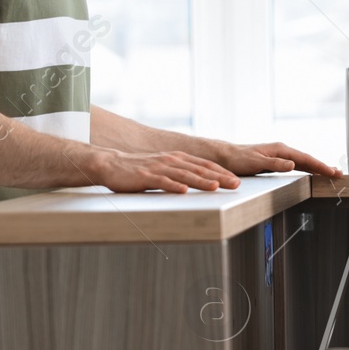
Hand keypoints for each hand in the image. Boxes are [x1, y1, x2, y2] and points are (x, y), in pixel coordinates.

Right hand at [91, 149, 239, 192]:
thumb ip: (180, 172)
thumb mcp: (164, 168)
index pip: (204, 165)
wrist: (112, 164)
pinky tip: (183, 191)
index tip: (236, 180)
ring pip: (184, 175)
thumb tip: (199, 182)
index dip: (221, 172)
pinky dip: (173, 186)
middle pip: (199, 169)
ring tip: (215, 187)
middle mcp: (171, 160)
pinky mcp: (145, 176)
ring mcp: (158, 168)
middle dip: (219, 177)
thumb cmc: (139, 169)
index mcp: (177, 158)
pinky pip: (162, 182)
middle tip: (235, 184)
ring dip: (200, 181)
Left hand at [219, 141, 342, 177]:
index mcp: (280, 150)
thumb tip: (293, 164)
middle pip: (308, 160)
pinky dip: (307, 168)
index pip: (306, 159)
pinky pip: (296, 165)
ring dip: (317, 167)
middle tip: (339, 174)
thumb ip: (275, 164)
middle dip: (324, 166)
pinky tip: (311, 172)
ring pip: (303, 162)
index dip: (321, 166)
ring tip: (330, 172)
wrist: (224, 156)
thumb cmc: (237, 159)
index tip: (333, 172)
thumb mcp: (255, 162)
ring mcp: (279, 156)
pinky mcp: (276, 161)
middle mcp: (282, 151)